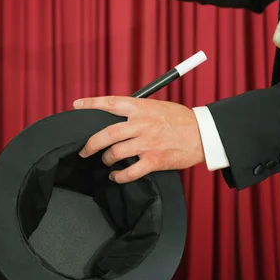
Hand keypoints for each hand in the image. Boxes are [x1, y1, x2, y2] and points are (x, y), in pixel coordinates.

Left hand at [72, 96, 204, 182]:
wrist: (203, 134)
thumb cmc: (180, 119)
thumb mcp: (157, 106)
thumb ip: (137, 111)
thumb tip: (118, 116)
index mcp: (141, 108)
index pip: (110, 103)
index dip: (91, 103)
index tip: (76, 105)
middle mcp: (141, 124)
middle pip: (107, 134)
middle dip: (91, 143)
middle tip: (84, 150)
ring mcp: (147, 143)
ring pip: (115, 153)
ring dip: (106, 159)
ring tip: (105, 161)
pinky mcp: (154, 161)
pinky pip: (129, 172)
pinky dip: (119, 176)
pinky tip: (115, 176)